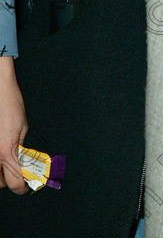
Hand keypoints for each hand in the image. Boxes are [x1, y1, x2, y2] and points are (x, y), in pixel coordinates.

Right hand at [0, 56, 28, 193]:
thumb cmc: (10, 105)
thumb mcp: (22, 128)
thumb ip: (21, 150)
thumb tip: (24, 164)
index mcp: (6, 151)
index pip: (14, 183)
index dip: (23, 187)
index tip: (28, 186)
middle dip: (9, 180)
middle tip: (18, 171)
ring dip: (0, 172)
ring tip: (7, 161)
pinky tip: (0, 150)